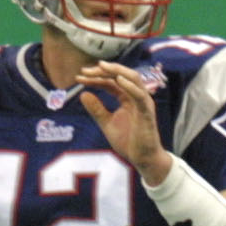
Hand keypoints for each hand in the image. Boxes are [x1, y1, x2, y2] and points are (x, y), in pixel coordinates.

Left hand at [75, 62, 171, 185]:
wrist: (142, 159)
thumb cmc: (128, 141)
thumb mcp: (107, 123)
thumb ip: (96, 109)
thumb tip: (83, 94)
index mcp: (127, 98)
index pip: (110, 81)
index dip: (95, 77)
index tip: (79, 77)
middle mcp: (136, 96)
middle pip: (120, 75)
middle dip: (103, 70)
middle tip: (85, 70)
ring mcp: (143, 102)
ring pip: (133, 78)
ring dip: (117, 70)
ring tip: (101, 66)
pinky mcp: (147, 111)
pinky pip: (139, 95)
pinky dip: (130, 86)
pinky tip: (118, 80)